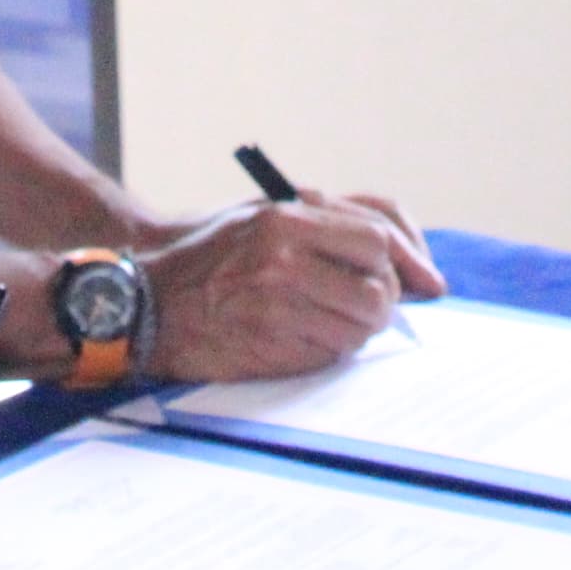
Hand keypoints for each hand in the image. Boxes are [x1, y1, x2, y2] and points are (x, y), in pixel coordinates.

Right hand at [143, 194, 446, 382]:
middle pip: (377, 291)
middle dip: (384, 302)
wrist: (146, 301)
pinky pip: (329, 356)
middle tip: (371, 305)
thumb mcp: (268, 213)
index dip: (408, 263)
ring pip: (359, 329)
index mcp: (285, 219)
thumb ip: (336, 222)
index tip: (425, 283)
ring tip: (328, 318)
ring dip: (356, 330)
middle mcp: (282, 262)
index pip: (377, 240)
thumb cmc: (215, 254)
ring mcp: (274, 309)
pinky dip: (328, 349)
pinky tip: (301, 335)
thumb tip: (412, 263)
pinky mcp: (267, 349)